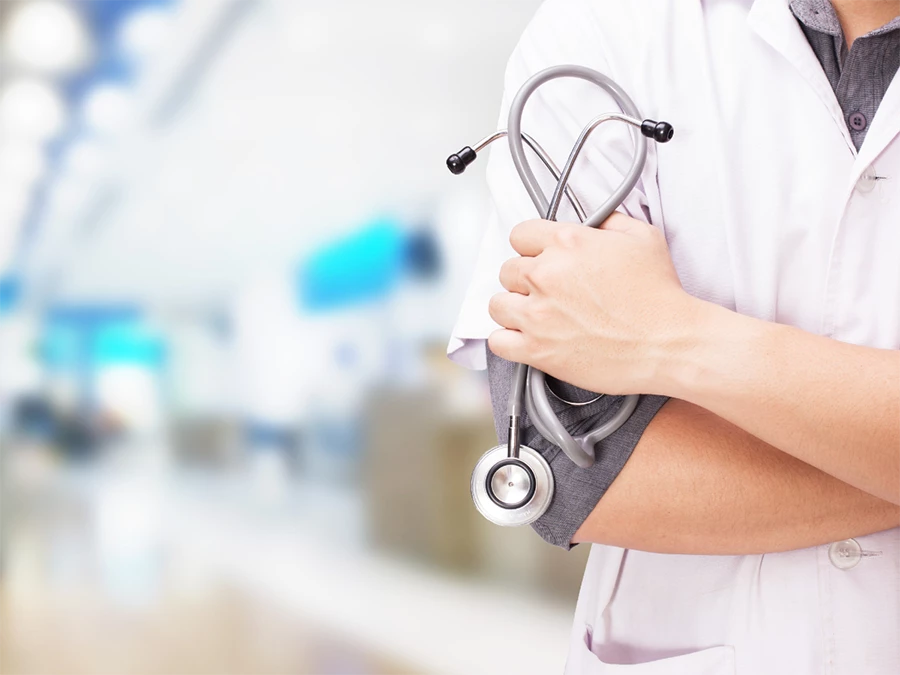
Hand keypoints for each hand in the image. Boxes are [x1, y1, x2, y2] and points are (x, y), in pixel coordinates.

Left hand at [487, 214, 702, 395]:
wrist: (669, 343)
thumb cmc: (660, 296)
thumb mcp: (643, 238)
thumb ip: (610, 222)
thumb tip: (595, 221)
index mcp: (567, 243)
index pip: (520, 234)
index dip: (531, 247)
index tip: (540, 258)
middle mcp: (546, 275)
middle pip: (508, 270)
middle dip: (525, 279)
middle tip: (547, 291)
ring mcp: (538, 314)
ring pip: (498, 304)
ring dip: (514, 309)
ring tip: (535, 315)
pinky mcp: (537, 349)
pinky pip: (498, 342)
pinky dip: (508, 341)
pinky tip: (526, 339)